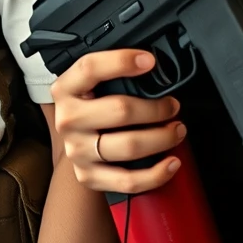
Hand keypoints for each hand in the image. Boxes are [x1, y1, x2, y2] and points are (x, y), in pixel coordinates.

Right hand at [50, 49, 186, 194]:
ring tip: (177, 130)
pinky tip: (172, 162)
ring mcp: (77, 150)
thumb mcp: (89, 84)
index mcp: (66, 89)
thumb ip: (111, 74)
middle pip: (119, 110)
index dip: (121, 61)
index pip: (90, 68)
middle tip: (173, 106)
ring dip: (162, 138)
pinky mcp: (88, 176)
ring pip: (129, 145)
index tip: (149, 61)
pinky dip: (156, 173)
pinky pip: (128, 180)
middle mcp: (68, 119)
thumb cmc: (90, 107)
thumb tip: (151, 64)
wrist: (73, 142)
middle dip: (155, 108)